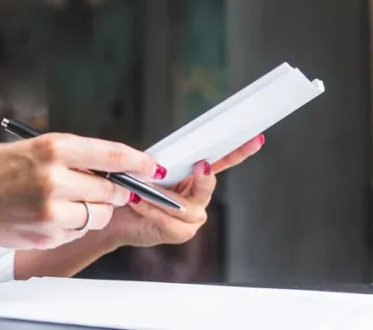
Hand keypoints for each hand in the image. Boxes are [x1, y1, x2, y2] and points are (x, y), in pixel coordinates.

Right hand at [0, 133, 165, 250]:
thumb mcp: (31, 147)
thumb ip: (70, 156)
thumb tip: (109, 166)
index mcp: (53, 147)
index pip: (111, 156)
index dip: (138, 163)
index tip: (152, 167)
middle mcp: (55, 177)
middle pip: (112, 190)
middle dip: (113, 191)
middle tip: (102, 189)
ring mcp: (52, 209)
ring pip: (98, 214)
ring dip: (93, 210)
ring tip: (67, 202)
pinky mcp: (48, 233)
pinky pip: (78, 231)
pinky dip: (73, 225)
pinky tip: (50, 216)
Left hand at [100, 134, 264, 248]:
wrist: (116, 216)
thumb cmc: (132, 189)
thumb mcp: (147, 169)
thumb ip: (161, 163)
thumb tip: (163, 161)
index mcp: (195, 176)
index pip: (221, 161)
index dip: (240, 151)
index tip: (256, 139)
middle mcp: (198, 197)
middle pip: (208, 185)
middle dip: (203, 178)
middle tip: (201, 166)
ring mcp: (192, 217)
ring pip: (184, 206)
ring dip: (160, 196)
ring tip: (140, 190)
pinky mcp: (180, 233)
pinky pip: (168, 220)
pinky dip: (150, 209)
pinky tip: (137, 202)